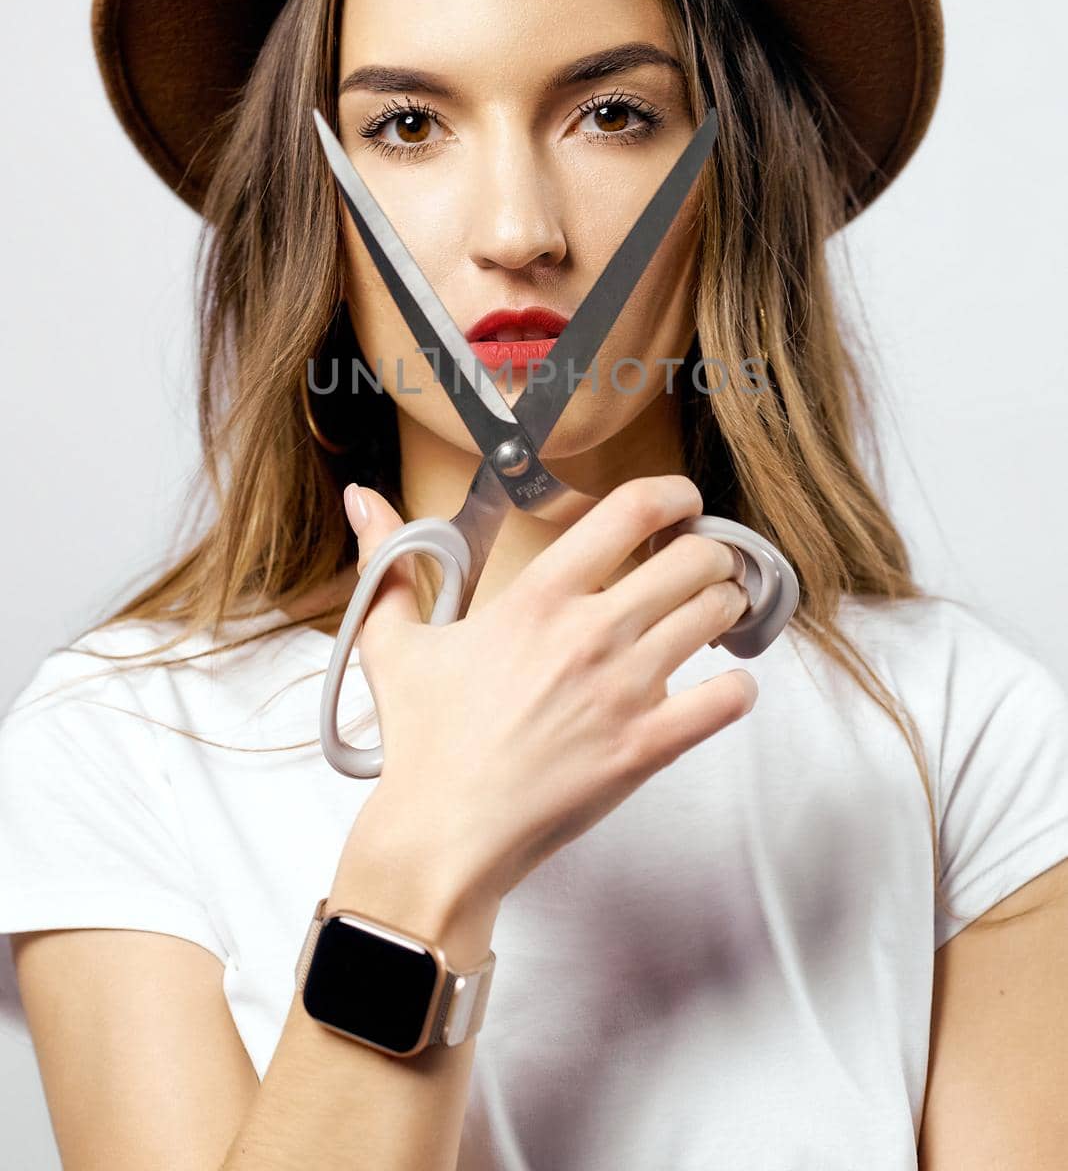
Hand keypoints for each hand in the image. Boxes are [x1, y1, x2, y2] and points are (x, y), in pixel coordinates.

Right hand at [343, 474, 756, 903]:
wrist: (441, 834)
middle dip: (711, 556)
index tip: (683, 501)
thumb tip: (362, 499)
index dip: (673, 494)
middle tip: (704, 567)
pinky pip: (726, 701)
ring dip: (726, 609)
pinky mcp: (645, 747)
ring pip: (715, 617)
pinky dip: (737, 688)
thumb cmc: (422, 741)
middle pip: (694, 559)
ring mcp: (623, 690)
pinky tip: (724, 687)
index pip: (631, 511)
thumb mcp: (394, 641)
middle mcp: (589, 633)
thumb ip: (387, 559)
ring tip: (714, 616)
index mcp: (537, 597)